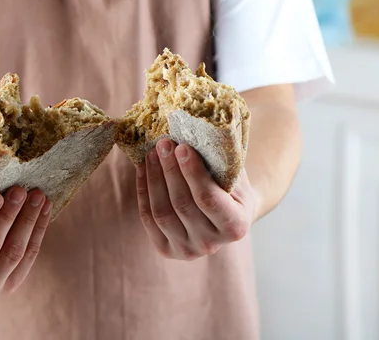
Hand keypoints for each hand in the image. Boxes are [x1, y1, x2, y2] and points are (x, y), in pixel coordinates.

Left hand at [136, 139, 257, 260]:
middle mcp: (211, 244)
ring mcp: (187, 250)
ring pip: (162, 212)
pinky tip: (143, 168)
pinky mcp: (166, 250)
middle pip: (182, 204)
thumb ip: (220, 159)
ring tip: (151, 152)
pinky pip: (148, 218)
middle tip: (162, 143)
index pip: (208, 199)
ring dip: (154, 178)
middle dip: (170, 170)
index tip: (182, 146)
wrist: (225, 213)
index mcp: (235, 227)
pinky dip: (144, 190)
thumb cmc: (230, 186)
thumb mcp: (234, 173)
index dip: (192, 172)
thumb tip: (197, 128)